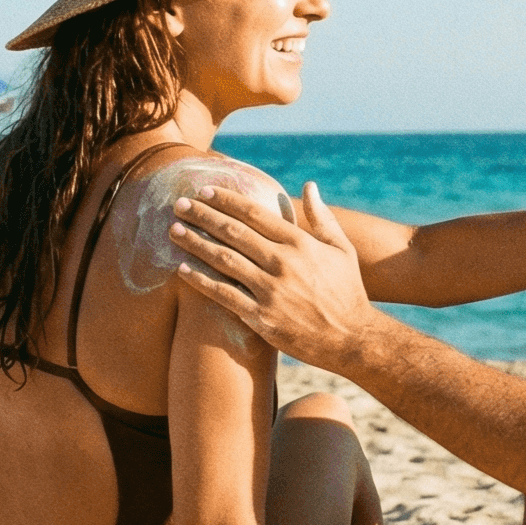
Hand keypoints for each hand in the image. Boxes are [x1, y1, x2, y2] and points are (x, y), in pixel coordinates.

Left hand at [171, 181, 381, 365]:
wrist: (352, 338)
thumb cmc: (347, 291)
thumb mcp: (342, 249)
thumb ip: (322, 217)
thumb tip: (309, 186)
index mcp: (300, 243)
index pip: (255, 214)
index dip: (226, 200)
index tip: (204, 192)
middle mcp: (283, 263)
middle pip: (234, 232)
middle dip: (203, 216)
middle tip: (179, 204)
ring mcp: (271, 290)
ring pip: (224, 260)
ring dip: (196, 243)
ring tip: (174, 231)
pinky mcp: (262, 317)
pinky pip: (225, 295)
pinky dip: (202, 281)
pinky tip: (183, 270)